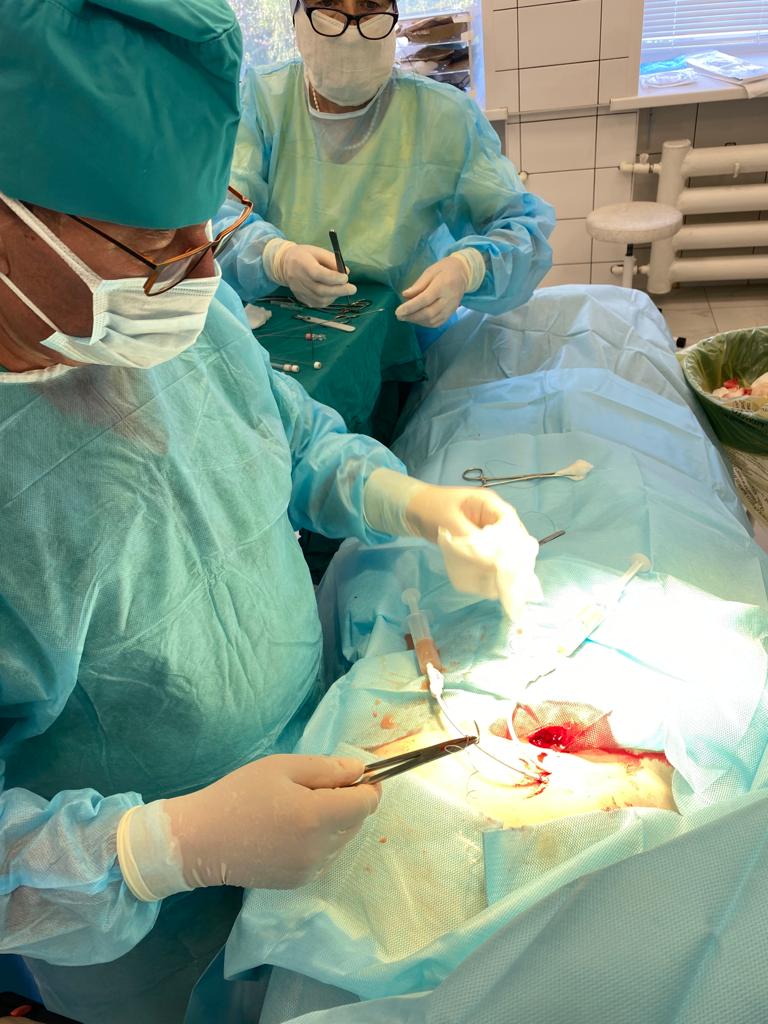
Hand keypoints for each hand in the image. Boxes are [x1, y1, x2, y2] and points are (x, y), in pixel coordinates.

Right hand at [118, 754, 379, 896]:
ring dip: (335, 821)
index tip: (354, 774)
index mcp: (317, 816)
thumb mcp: (282, 768)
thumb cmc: (239, 795)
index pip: (367, 803)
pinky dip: (321, 839)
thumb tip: (360, 770)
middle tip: (314, 787)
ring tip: (298, 807)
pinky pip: (326, 855)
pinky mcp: (299, 881)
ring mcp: (311, 869)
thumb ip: (327, 769)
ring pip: (343, 839)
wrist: (200, 841)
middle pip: (358, 821)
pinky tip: (291, 829)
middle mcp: (320, 848)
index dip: (367, 785)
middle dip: (348, 801)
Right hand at [277, 242, 356, 307]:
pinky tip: (332, 293)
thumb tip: (346, 273)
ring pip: (320, 299)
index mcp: (302, 263)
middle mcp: (298, 279)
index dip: (333, 278)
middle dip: (339, 291)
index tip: (345, 278)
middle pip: (320, 290)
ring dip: (335, 296)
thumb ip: (332, 260)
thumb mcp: (318, 251)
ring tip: (342, 289)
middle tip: (352, 289)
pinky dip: (328, 300)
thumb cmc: (304, 255)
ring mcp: (299, 291)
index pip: (318, 274)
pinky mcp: (301, 298)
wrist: (284, 264)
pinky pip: (317, 303)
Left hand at [363, 470, 541, 621]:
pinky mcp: (478, 541)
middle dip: (511, 557)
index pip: (511, 522)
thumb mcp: (449, 522)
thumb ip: (470, 540)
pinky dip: (490, 566)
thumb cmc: (429, 509)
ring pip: (502, 548)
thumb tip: (490, 561)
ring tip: (501, 582)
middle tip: (509, 578)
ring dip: (501, 563)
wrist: (411, 510)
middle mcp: (492, 516)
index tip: (512, 563)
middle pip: (512, 537)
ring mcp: (486, 529)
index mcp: (488, 503)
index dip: (515, 542)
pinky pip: (490, 554)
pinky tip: (489, 579)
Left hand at [395, 256, 468, 326]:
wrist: (463, 273)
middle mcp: (448, 299)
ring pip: (432, 320)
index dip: (410, 307)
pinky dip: (425, 323)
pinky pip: (437, 323)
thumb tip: (405, 296)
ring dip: (417, 321)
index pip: (425, 299)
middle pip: (428, 313)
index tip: (398, 311)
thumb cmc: (444, 269)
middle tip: (399, 316)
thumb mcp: (430, 272)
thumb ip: (418, 285)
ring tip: (407, 317)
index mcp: (443, 285)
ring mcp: (451, 308)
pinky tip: (417, 319)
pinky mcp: (451, 313)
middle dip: (412, 316)